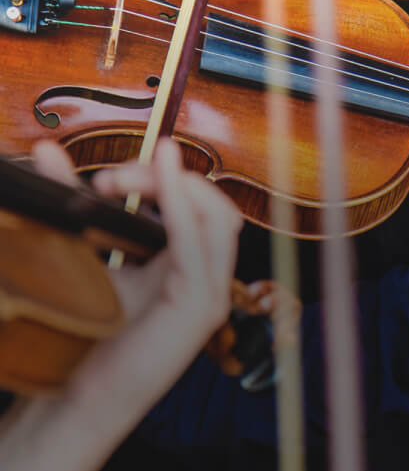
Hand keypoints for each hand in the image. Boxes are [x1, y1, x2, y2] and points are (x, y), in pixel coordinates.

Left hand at [1, 140, 242, 470]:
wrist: (80, 397)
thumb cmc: (86, 334)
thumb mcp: (82, 254)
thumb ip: (71, 204)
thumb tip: (47, 152)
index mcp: (188, 265)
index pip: (199, 205)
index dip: (162, 177)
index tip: (108, 177)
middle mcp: (207, 277)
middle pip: (214, 204)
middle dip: (168, 177)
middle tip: (113, 177)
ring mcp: (210, 293)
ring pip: (219, 218)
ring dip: (177, 186)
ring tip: (132, 176)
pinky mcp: (200, 308)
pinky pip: (202, 247)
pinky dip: (184, 210)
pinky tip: (161, 189)